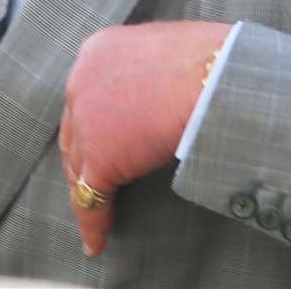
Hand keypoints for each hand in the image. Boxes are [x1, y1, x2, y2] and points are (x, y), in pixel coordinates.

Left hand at [59, 20, 230, 256]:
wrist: (215, 74)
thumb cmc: (209, 59)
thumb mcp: (162, 50)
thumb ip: (145, 70)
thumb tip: (159, 91)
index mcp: (98, 50)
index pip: (86, 95)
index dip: (93, 121)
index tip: (101, 136)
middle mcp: (81, 80)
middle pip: (75, 130)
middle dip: (84, 157)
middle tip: (92, 178)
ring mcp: (87, 120)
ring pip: (79, 165)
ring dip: (88, 190)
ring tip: (95, 212)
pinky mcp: (101, 156)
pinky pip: (90, 197)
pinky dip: (94, 222)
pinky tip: (98, 240)